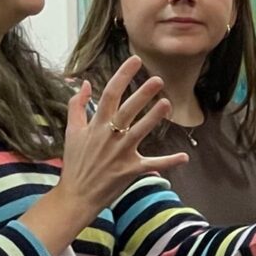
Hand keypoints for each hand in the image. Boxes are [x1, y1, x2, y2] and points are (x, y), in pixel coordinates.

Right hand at [57, 56, 188, 215]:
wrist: (76, 195)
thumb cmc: (75, 162)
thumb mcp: (72, 131)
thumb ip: (76, 105)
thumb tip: (83, 83)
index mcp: (96, 124)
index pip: (110, 94)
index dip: (122, 75)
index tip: (135, 60)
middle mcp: (109, 136)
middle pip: (127, 110)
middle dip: (142, 94)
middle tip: (158, 79)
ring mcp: (120, 154)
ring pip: (140, 132)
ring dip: (154, 118)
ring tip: (167, 104)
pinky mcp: (130, 170)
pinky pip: (152, 165)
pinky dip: (168, 162)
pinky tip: (184, 156)